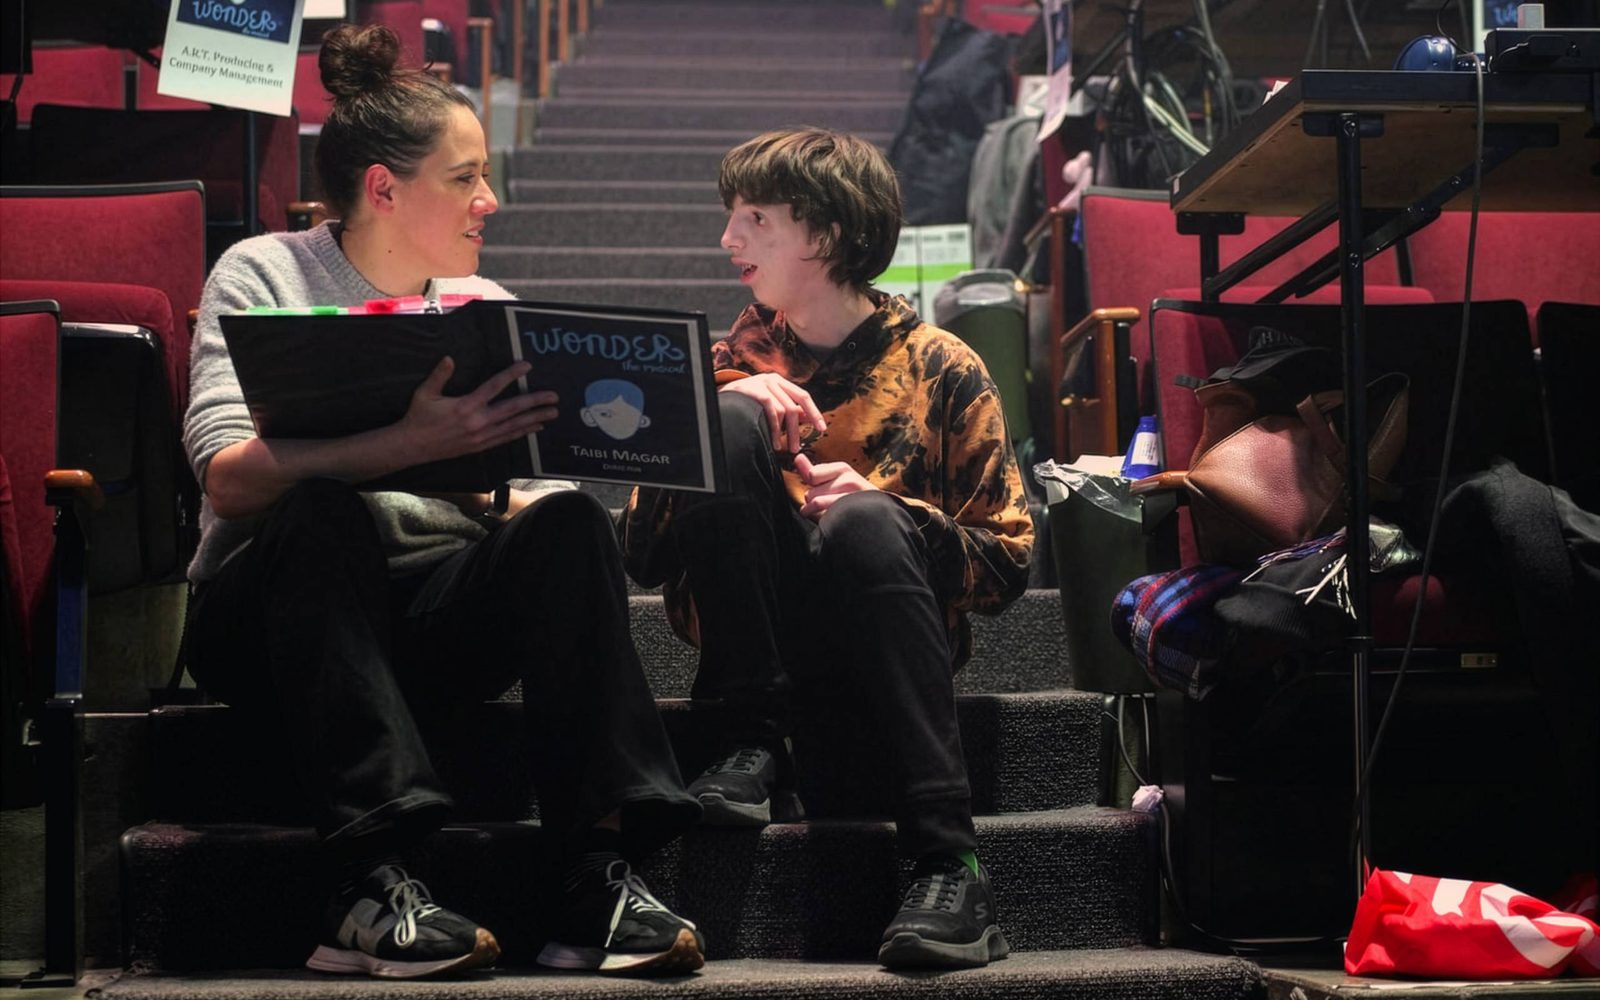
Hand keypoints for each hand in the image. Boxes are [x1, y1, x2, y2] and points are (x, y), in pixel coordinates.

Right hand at [398, 357, 557, 463]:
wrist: (413, 446)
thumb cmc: (419, 417)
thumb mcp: (425, 393)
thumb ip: (439, 375)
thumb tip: (450, 358)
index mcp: (466, 406)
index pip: (494, 387)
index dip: (511, 375)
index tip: (527, 366)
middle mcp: (478, 422)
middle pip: (513, 409)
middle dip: (535, 402)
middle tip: (554, 397)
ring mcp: (482, 436)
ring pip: (514, 426)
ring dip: (535, 418)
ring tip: (552, 413)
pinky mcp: (481, 446)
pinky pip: (506, 438)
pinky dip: (522, 432)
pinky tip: (535, 428)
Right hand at [720, 373, 826, 453]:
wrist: (721, 398)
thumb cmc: (747, 403)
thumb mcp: (770, 403)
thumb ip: (789, 410)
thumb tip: (810, 418)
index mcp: (780, 381)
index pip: (803, 396)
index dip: (814, 413)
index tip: (822, 429)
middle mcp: (773, 379)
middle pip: (793, 407)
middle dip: (797, 430)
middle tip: (797, 448)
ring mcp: (762, 383)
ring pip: (783, 410)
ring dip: (785, 433)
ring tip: (783, 448)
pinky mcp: (754, 390)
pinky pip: (771, 411)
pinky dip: (775, 428)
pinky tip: (773, 441)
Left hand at [794, 453, 875, 519]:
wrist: (879, 514)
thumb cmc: (852, 497)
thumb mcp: (834, 480)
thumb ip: (813, 471)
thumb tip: (797, 457)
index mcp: (843, 468)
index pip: (812, 475)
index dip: (812, 486)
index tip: (821, 491)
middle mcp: (849, 479)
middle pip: (811, 491)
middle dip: (812, 501)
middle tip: (824, 505)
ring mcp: (852, 495)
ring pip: (816, 502)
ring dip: (815, 512)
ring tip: (824, 513)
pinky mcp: (852, 510)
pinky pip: (826, 514)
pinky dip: (822, 520)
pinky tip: (830, 521)